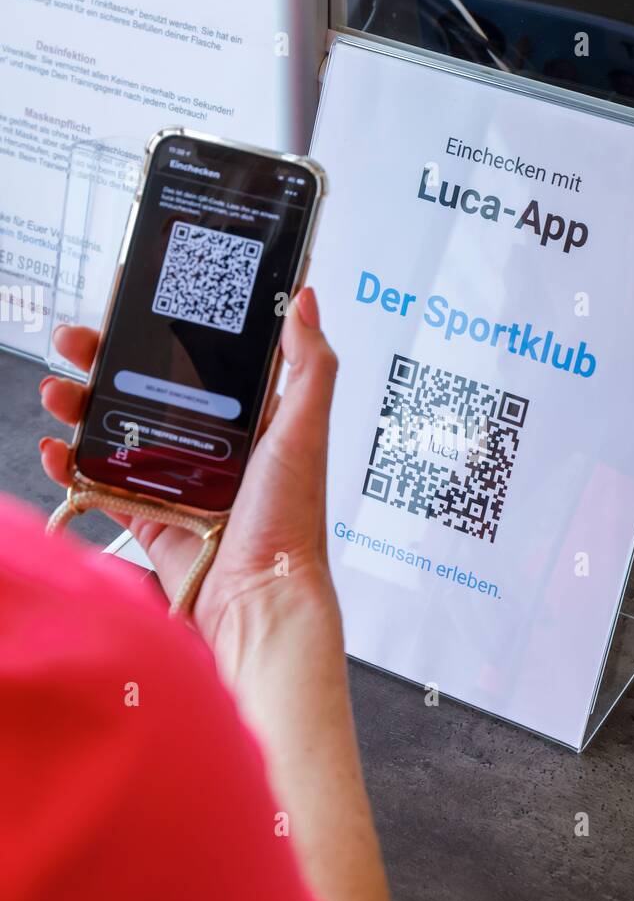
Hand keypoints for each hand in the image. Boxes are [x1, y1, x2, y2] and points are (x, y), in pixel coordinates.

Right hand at [39, 287, 338, 672]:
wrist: (261, 600)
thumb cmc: (290, 522)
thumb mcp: (305, 431)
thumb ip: (309, 366)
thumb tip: (306, 300)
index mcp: (249, 419)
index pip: (199, 360)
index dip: (162, 329)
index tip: (129, 302)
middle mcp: (211, 446)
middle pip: (146, 388)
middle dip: (104, 361)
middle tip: (74, 341)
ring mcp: (176, 482)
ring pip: (116, 430)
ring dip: (80, 406)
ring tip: (57, 390)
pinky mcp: (150, 518)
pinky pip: (102, 484)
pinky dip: (72, 466)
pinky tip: (56, 449)